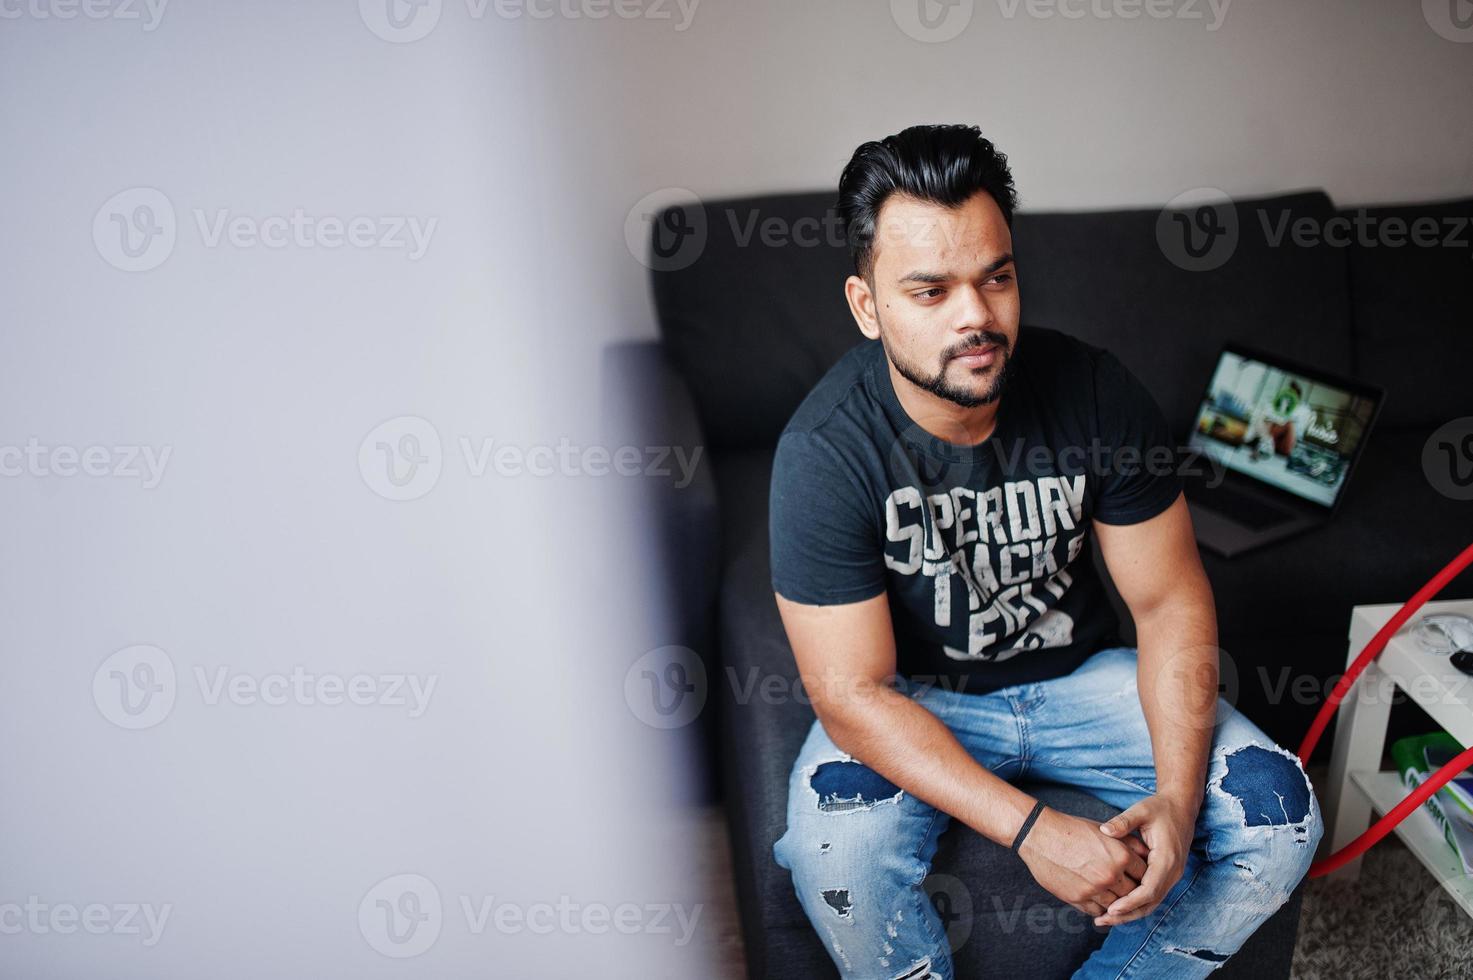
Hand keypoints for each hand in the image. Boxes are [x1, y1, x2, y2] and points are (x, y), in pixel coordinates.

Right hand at [1016, 806, 1150, 919]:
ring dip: (1115, 901)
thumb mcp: (1104, 831)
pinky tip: (1095, 897)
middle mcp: (1111, 875)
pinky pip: (1097, 911)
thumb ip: (1128, 843)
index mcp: (1121, 855)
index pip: (1144, 874)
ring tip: (1110, 893)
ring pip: (1116, 905)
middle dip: (1131, 890)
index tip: (1137, 875)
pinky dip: (1099, 907)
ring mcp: (1094, 889)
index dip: (1142, 875)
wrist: (1039, 834)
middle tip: (1126, 887)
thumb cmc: (1072, 829)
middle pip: (1133, 893)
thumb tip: (1147, 853)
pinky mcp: (1077, 898)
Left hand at [1092, 792, 1198, 926]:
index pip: (1149, 890)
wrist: (1181, 807)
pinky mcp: (1166, 875)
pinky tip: (1117, 906)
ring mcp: (1172, 876)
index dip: (1130, 902)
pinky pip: (1152, 896)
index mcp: (1167, 859)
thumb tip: (1104, 830)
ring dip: (1130, 913)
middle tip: (1101, 921)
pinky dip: (1136, 904)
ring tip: (1105, 919)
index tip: (1110, 910)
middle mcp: (1172, 872)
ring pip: (1152, 903)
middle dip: (1127, 915)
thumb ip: (1123, 821)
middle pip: (1150, 903)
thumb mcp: (1141, 810)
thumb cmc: (1160, 808)